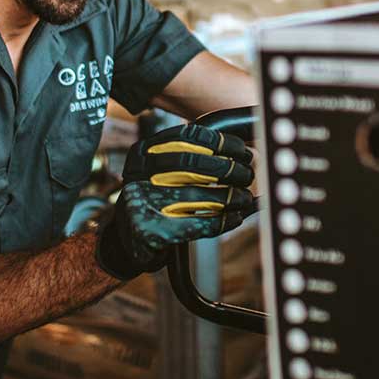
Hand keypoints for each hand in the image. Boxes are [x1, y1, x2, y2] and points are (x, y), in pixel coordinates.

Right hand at [95, 124, 255, 279]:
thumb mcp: (165, 173)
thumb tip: (249, 155)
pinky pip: (197, 224)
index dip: (220, 142)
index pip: (186, 137)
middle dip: (228, 169)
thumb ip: (197, 160)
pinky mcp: (151, 231)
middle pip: (192, 164)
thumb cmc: (157, 201)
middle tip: (247, 175)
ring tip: (244, 198)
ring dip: (229, 197)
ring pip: (197, 195)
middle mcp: (138, 174)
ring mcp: (141, 203)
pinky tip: (234, 218)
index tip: (241, 150)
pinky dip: (222, 221)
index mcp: (143, 152)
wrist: (129, 241)